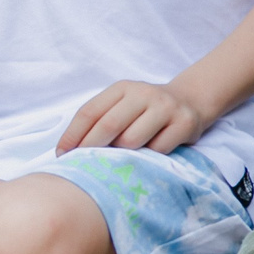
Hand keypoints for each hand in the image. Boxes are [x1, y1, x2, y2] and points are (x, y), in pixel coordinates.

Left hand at [58, 80, 205, 152]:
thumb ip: (100, 120)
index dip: (72, 135)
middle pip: (109, 125)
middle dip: (91, 148)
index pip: (90, 112)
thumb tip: (69, 151)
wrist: (191, 100)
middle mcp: (144, 93)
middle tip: (85, 164)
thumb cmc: (145, 110)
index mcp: (122, 88)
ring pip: (132, 140)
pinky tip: (150, 154)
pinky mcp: (185, 123)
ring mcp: (166, 107)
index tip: (62, 154)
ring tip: (124, 156)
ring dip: (123, 154)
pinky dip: (149, 157)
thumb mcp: (122, 105)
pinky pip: (157, 149)